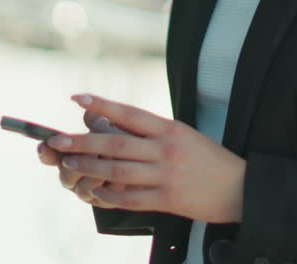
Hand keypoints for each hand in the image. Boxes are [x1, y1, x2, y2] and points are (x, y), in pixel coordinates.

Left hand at [44, 93, 246, 223]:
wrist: (239, 187)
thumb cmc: (209, 159)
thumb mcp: (185, 135)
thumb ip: (154, 132)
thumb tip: (118, 123)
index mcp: (170, 129)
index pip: (129, 112)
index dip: (102, 105)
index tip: (77, 99)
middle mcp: (165, 149)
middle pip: (116, 142)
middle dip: (83, 140)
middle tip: (58, 139)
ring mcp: (165, 175)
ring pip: (118, 170)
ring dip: (90, 167)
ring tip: (69, 164)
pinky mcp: (168, 199)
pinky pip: (131, 198)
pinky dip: (110, 196)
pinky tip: (95, 192)